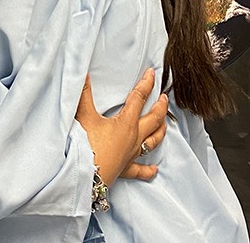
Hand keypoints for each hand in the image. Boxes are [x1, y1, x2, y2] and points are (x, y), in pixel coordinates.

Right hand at [75, 68, 167, 186]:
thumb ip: (84, 93)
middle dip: (160, 107)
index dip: (146, 84)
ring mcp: (131, 155)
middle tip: (165, 98)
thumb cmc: (85, 146)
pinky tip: (155, 170)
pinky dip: (149, 169)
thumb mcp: (84, 115)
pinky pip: (140, 170)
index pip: (139, 98)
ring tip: (165, 124)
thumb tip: (84, 73)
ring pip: (153, 142)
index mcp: (126, 123)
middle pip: (153, 119)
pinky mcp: (125, 169)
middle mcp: (134, 138)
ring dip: (160, 131)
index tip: (152, 73)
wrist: (84, 176)